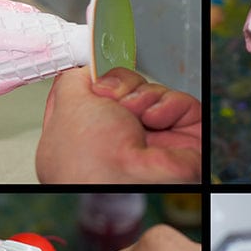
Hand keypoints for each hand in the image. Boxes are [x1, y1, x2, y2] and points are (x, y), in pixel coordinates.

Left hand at [36, 67, 200, 183]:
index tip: (98, 75)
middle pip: (129, 88)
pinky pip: (182, 103)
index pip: (101, 92)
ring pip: (155, 92)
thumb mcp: (67, 105)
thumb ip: (74, 80)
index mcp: (91, 132)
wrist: (123, 181)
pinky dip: (168, 106)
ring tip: (136, 118)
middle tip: (115, 103)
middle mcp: (122, 136)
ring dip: (143, 97)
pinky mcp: (184, 138)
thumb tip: (88, 68)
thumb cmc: (89, 158)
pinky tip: (155, 121)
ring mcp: (154, 138)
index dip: (101, 79)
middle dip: (122, 87)